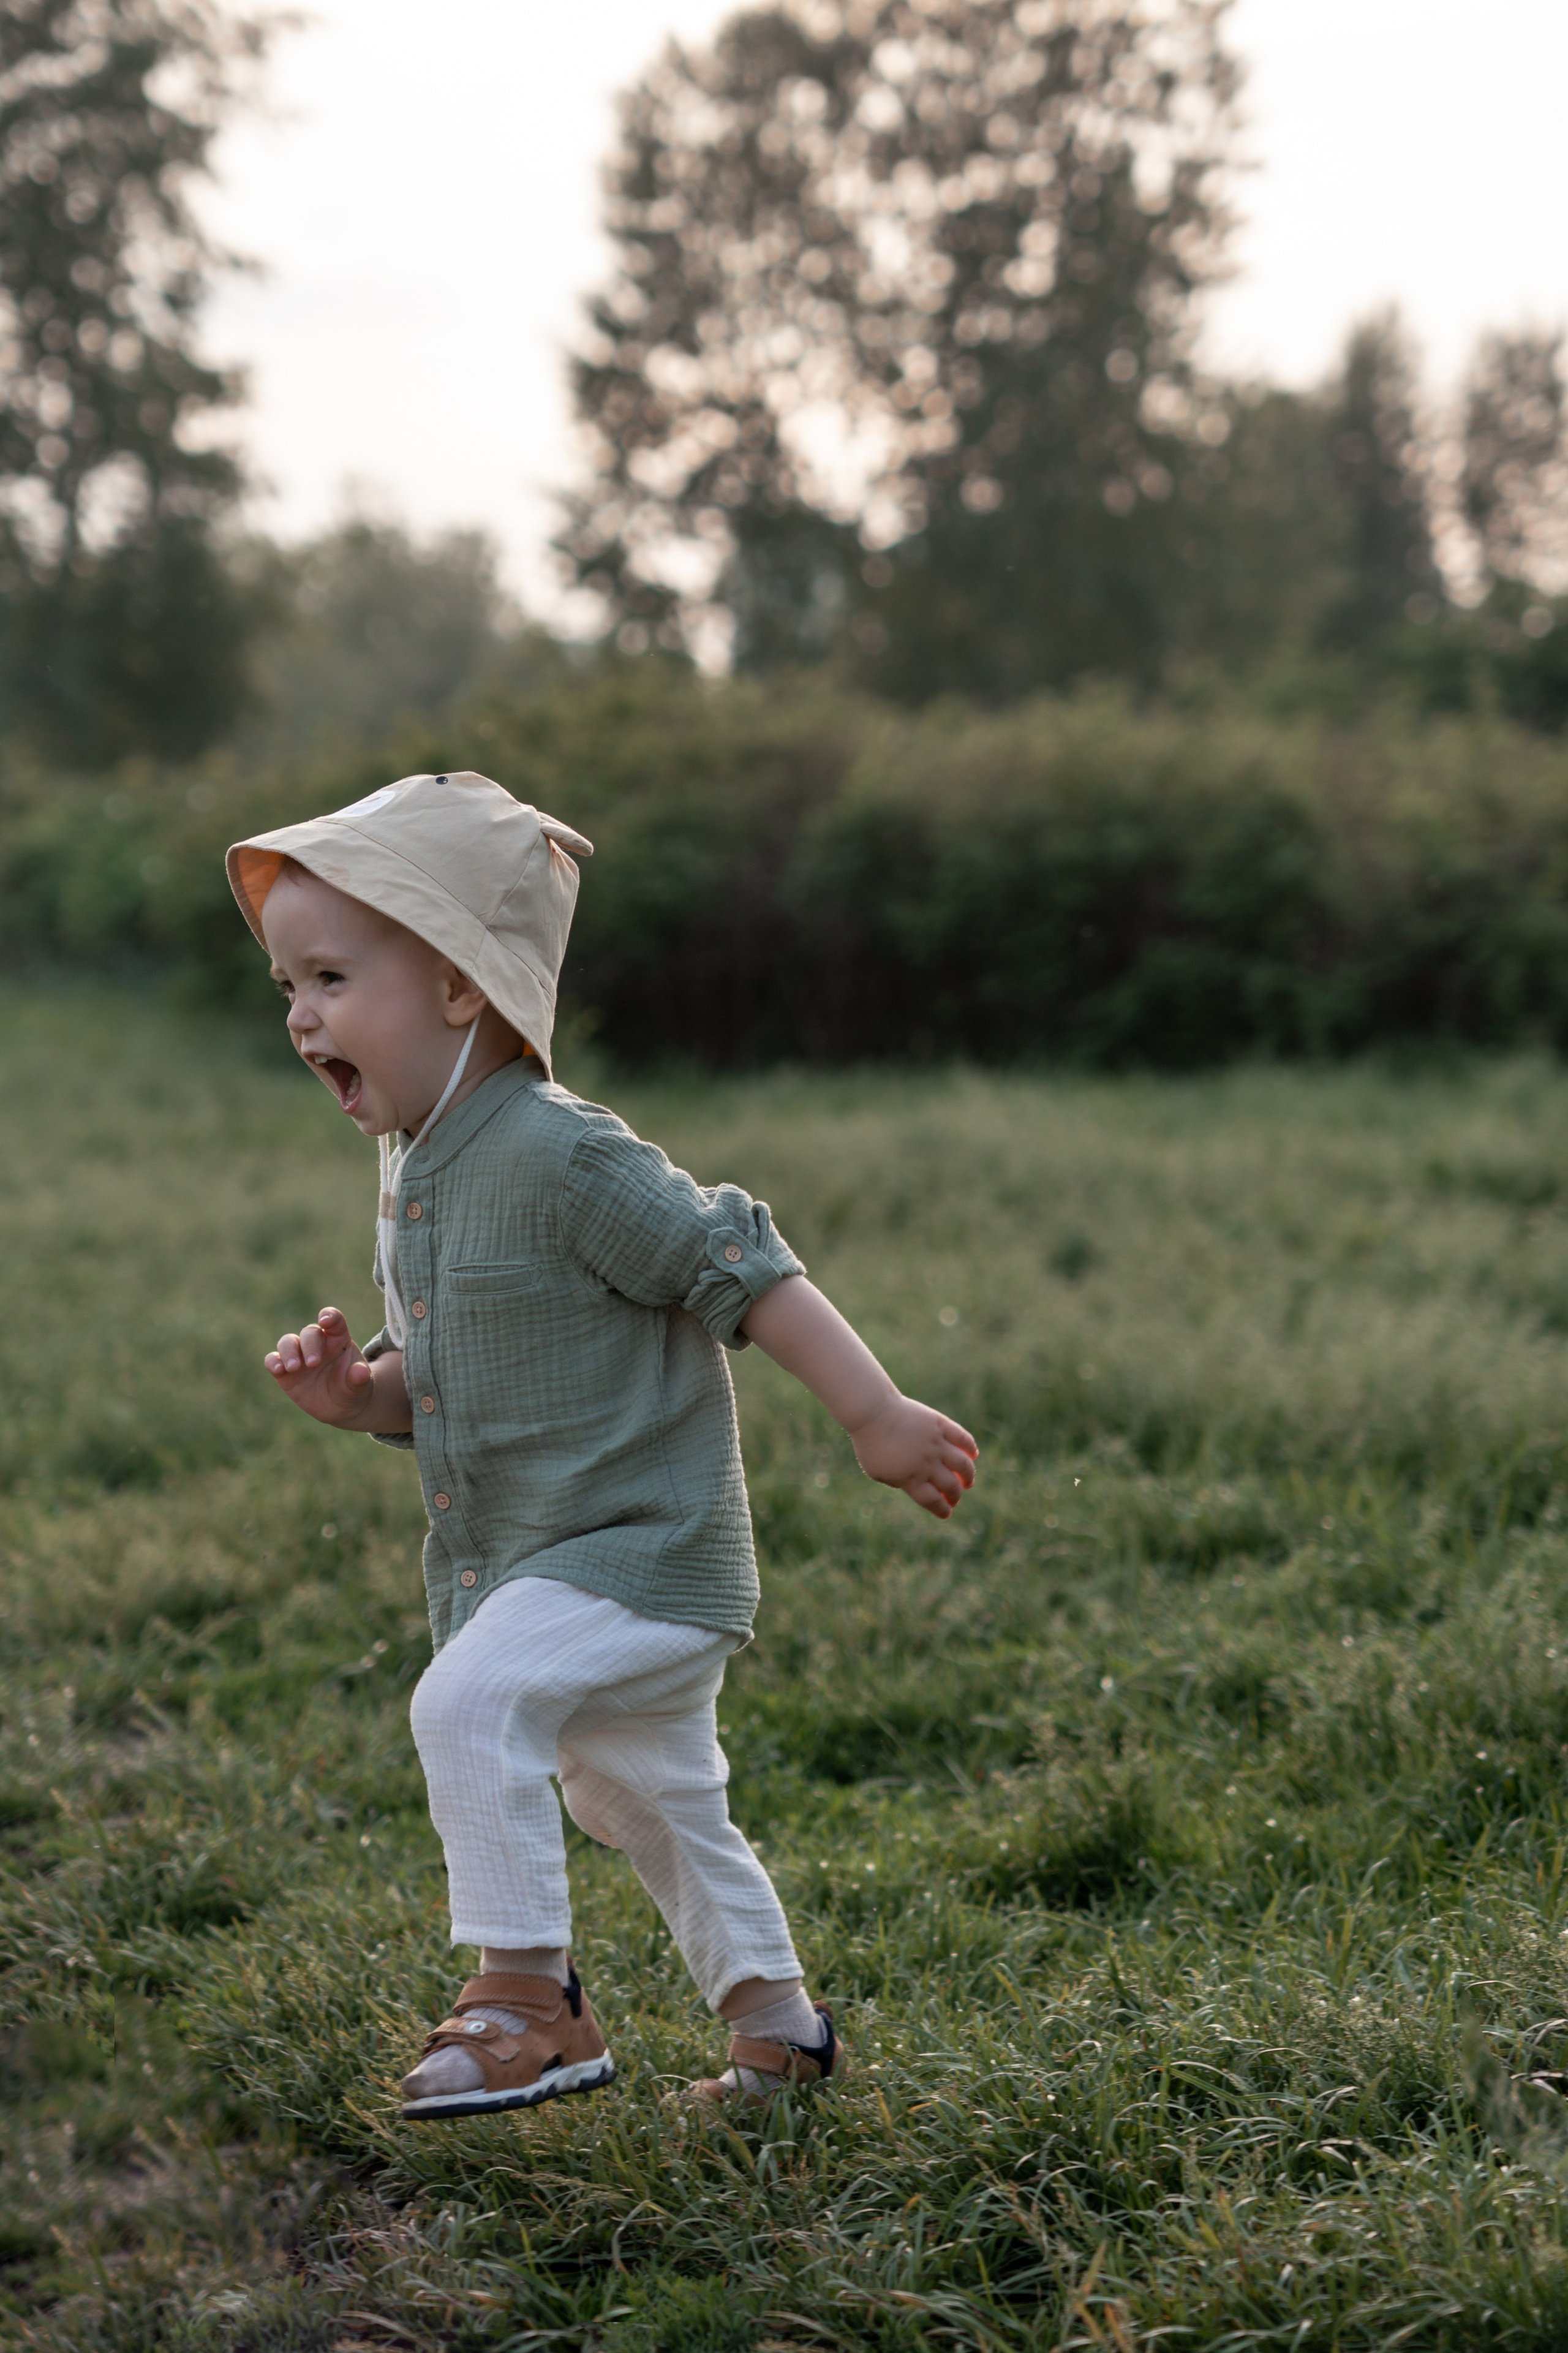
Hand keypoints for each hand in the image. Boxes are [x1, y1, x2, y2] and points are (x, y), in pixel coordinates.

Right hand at [264, 1304, 379, 1428]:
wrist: (341, 1407)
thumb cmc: (353, 1388)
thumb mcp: (361, 1385)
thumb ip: (359, 1377)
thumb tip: (361, 1372)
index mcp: (338, 1339)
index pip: (334, 1320)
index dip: (329, 1316)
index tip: (325, 1321)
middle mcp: (317, 1343)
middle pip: (309, 1332)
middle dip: (310, 1345)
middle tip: (314, 1363)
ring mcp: (299, 1355)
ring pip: (287, 1342)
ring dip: (289, 1351)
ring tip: (294, 1367)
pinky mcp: (285, 1371)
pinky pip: (273, 1360)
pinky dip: (273, 1362)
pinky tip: (278, 1370)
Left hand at [849, 1394, 978, 1518]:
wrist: (873, 1413)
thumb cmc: (870, 1444)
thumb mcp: (877, 1472)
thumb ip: (895, 1481)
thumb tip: (912, 1484)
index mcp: (911, 1479)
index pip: (933, 1501)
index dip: (942, 1509)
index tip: (947, 1512)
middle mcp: (927, 1464)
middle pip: (950, 1485)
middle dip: (955, 1496)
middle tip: (955, 1498)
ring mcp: (935, 1443)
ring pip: (962, 1464)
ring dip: (968, 1476)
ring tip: (968, 1481)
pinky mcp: (939, 1425)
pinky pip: (962, 1438)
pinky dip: (970, 1448)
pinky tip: (973, 1454)